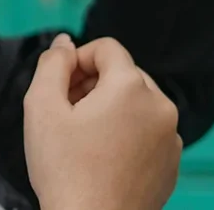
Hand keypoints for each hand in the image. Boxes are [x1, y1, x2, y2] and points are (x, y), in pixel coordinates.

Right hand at [24, 35, 181, 209]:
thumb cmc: (65, 170)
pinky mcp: (171, 163)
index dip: (77, 60)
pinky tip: (101, 157)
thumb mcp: (42, 107)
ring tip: (82, 138)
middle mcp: (161, 107)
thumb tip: (65, 42)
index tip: (59, 87)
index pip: (106, 48)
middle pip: (123, 74)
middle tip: (65, 113)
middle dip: (92, 84)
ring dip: (109, 109)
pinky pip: (147, 131)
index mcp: (132, 87)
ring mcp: (171, 137)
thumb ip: (52, 64)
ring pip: (136, 103)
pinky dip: (125, 134)